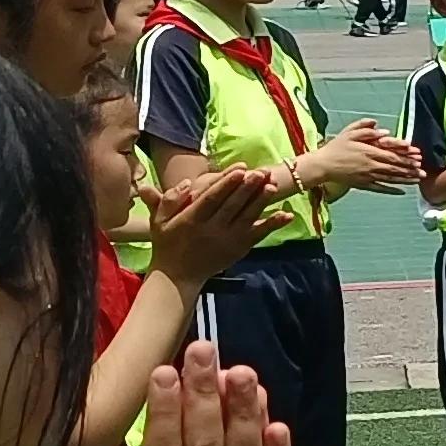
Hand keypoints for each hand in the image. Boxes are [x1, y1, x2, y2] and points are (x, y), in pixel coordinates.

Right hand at [139, 168, 279, 289]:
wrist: (178, 276)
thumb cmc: (167, 244)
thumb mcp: (159, 221)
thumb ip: (169, 200)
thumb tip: (186, 182)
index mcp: (192, 219)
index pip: (212, 198)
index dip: (227, 183)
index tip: (240, 169)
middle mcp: (212, 229)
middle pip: (233, 205)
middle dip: (248, 188)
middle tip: (261, 172)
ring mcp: (228, 240)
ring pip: (247, 218)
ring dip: (261, 202)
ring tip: (273, 185)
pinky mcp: (239, 249)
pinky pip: (258, 235)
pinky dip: (272, 225)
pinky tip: (286, 215)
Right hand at [304, 120, 424, 196]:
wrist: (322, 165)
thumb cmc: (335, 148)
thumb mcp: (349, 133)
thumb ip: (365, 128)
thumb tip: (383, 129)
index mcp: (369, 152)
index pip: (392, 156)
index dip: (406, 158)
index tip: (418, 159)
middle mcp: (371, 166)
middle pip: (395, 168)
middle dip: (410, 171)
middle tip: (424, 172)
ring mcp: (368, 177)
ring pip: (391, 179)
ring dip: (405, 180)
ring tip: (418, 181)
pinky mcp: (363, 185)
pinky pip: (380, 188)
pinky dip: (392, 190)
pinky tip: (402, 192)